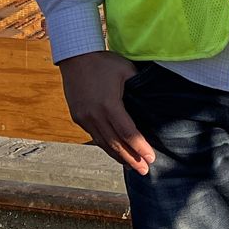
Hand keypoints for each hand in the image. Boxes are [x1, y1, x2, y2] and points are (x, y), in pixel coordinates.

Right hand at [58, 51, 154, 175]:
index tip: (151, 158)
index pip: (128, 132)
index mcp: (109, 104)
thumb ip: (139, 88)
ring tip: (132, 166)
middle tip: (144, 171)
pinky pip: (94, 136)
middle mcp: (95, 115)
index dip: (140, 147)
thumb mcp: (126, 70)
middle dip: (131, 159)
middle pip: (115, 144)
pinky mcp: (78, 117)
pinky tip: (115, 152)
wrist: (75, 57)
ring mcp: (84, 118)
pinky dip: (106, 146)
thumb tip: (154, 102)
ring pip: (103, 143)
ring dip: (118, 156)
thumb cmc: (104, 62)